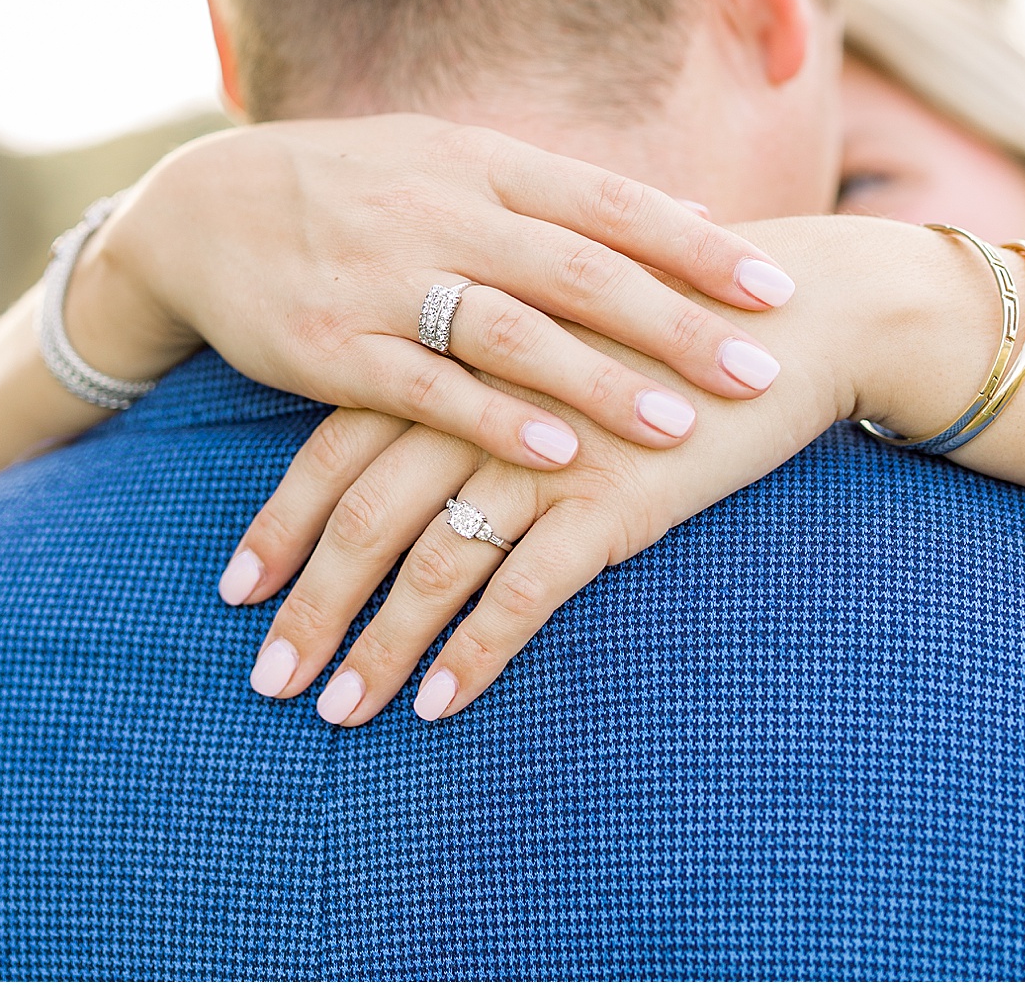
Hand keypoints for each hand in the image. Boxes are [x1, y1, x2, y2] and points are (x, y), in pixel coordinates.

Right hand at [71, 114, 792, 473]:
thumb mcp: (454, 161)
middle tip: (758, 369)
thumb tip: (690, 208)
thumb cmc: (357, 186)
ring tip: (679, 425)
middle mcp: (441, 212)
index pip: (610, 203)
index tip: (777, 289)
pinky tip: (559, 456)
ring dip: (599, 380)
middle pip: (579, 270)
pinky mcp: (329, 346)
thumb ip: (564, 194)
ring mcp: (382, 279)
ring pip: (510, 330)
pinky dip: (495, 420)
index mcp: (481, 163)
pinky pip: (424, 387)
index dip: (697, 247)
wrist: (203, 207)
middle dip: (675, 323)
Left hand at [227, 216, 951, 721]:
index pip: (332, 451)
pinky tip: (438, 707)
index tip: (235, 592)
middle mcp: (482, 404)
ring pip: (432, 564)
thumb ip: (473, 379)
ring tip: (338, 713)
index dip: (279, 525)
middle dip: (310, 607)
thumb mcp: (546, 334)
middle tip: (267, 680)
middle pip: (363, 518)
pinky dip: (475, 654)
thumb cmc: (658, 325)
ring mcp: (545, 452)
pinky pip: (524, 592)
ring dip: (378, 648)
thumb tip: (406, 448)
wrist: (788, 310)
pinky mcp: (615, 498)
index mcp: (454, 357)